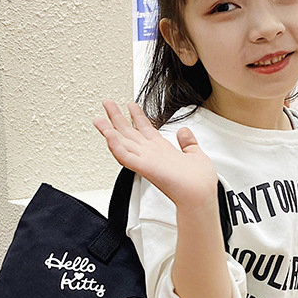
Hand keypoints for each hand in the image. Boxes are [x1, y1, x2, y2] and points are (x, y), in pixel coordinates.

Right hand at [94, 100, 218, 211]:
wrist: (200, 195)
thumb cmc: (199, 181)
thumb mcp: (195, 154)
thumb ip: (188, 142)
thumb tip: (184, 131)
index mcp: (162, 150)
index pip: (146, 129)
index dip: (137, 116)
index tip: (130, 105)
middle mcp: (152, 154)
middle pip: (130, 133)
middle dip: (117, 117)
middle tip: (106, 103)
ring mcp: (146, 161)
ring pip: (123, 143)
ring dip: (109, 131)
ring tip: (98, 118)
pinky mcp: (144, 168)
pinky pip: (125, 156)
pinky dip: (115, 146)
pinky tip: (109, 134)